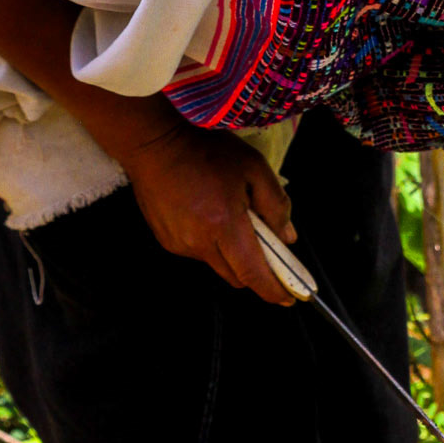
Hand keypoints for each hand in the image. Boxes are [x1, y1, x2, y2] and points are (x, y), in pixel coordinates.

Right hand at [123, 120, 297, 306]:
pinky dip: (212, 244)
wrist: (153, 143)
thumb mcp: (253, 168)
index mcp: (223, 224)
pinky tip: (209, 215)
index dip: (273, 290)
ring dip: (232, 254)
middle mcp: (199, 242)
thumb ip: (276, 205)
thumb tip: (287, 239)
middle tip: (270, 251)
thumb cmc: (207, 150)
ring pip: (218, 265)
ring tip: (233, 220)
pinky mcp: (166, 241)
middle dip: (256, 271)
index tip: (290, 299)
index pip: (252, 273)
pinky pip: (199, 253)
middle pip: (236, 276)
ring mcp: (179, 244)